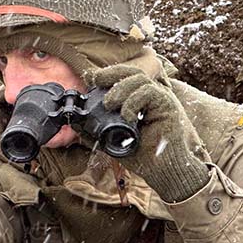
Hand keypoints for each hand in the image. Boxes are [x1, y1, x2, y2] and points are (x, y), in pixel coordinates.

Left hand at [85, 66, 209, 202]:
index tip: (90, 78)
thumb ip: (95, 130)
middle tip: (95, 80)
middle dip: (111, 73)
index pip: (124, 77)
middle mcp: (150, 96)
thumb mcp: (111, 140)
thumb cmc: (141, 155)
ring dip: (120, 89)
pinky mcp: (167, 106)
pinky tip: (128, 117)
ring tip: (109, 104)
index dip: (107, 74)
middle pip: (132, 71)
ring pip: (139, 79)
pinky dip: (134, 102)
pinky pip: (149, 92)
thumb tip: (75, 122)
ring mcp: (160, 99)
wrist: (160, 170)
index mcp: (138, 100)